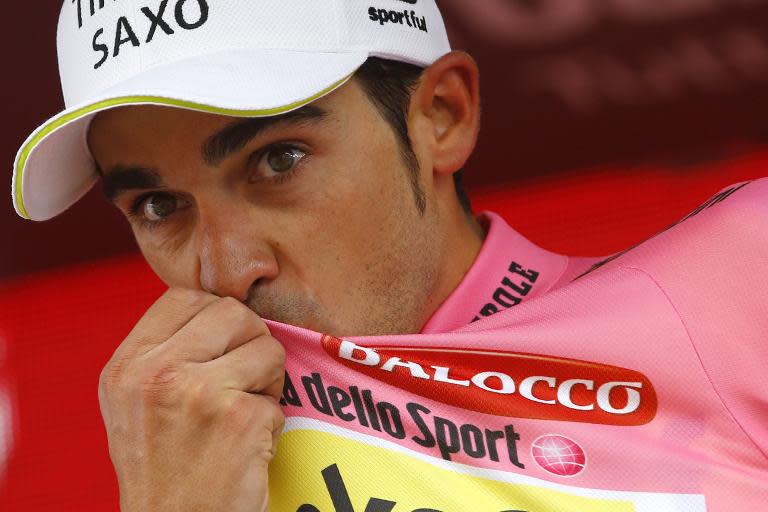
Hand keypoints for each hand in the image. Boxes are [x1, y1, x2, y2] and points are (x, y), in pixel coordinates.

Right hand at [98, 288, 285, 510]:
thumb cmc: (161, 467)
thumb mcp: (135, 402)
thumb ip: (166, 352)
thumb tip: (218, 308)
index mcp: (127, 365)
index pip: (185, 298)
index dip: (215, 316)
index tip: (222, 344)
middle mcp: (157, 373)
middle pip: (232, 312)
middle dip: (250, 342)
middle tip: (243, 378)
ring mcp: (200, 393)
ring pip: (267, 348)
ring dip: (267, 381)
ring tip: (242, 414)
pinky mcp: (240, 419)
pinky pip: (279, 399)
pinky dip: (271, 424)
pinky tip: (246, 447)